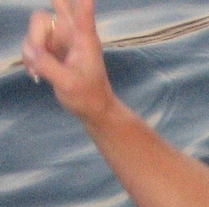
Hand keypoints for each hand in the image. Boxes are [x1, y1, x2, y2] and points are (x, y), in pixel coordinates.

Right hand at [22, 0, 116, 124]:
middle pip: (58, 4)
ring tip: (40, 70)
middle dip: (53, 3)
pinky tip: (36, 71)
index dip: (83, 3)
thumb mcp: (68, 84)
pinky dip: (29, 55)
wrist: (90, 107)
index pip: (84, 16)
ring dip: (32, 46)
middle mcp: (72, 33)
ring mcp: (60, 37)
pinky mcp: (50, 46)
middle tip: (50, 13)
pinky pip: (30, 41)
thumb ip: (48, 66)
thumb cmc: (87, 95)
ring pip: (36, 26)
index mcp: (85, 40)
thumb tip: (32, 52)